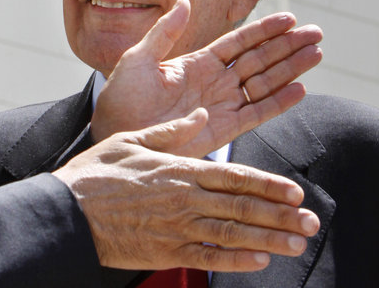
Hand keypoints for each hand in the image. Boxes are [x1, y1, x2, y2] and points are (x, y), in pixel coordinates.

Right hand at [55, 109, 319, 271]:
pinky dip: (237, 261)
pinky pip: (208, 258)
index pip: (234, 176)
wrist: (67, 212)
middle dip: (281, 215)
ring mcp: (177, 228)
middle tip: (311, 222)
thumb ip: (172, 131)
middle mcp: (185, 198)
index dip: (269, 185)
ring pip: (233, 234)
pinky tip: (260, 262)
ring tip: (297, 243)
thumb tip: (200, 115)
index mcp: (180, 169)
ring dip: (269, 239)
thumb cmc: (97, 173)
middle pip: (242, 206)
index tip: (296, 191)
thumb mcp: (133, 139)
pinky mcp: (165, 252)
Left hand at [91, 0, 322, 156]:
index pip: (238, 43)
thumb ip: (165, 32)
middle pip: (259, 60)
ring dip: (290, 69)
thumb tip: (186, 1)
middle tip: (316, 32)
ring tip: (316, 53)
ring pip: (264, 83)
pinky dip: (278, 103)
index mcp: (197, 63)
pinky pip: (256, 113)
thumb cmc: (120, 98)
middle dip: (287, 46)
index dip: (264, 31)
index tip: (289, 18)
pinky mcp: (223, 130)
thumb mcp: (139, 58)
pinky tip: (299, 89)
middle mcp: (214, 82)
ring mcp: (221, 105)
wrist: (115, 136)